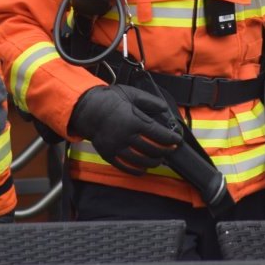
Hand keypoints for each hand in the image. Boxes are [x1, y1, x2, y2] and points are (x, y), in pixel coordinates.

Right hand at [68, 84, 182, 174]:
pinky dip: (137, 170)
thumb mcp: (131, 93)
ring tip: (160, 159)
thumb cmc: (110, 99)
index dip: (171, 139)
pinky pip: (125, 167)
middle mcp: (126, 136)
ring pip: (141, 161)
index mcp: (133, 120)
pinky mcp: (108, 155)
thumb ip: (150, 101)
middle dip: (165, 151)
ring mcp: (117, 147)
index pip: (158, 134)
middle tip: (171, 149)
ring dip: (154, 162)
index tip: (177, 140)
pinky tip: (144, 168)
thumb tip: (165, 109)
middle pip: (152, 149)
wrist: (87, 109)